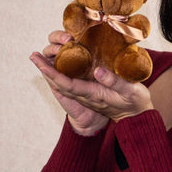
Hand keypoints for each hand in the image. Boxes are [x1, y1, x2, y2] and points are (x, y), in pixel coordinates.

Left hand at [30, 33, 153, 135]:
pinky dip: (59, 73)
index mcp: (93, 94)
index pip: (66, 84)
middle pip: (59, 83)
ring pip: (62, 83)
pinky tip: (57, 65)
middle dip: (45, 69)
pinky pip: (70, 83)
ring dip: (49, 71)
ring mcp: (87, 94)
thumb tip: (97, 71)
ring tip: (39, 57)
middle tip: (33, 55)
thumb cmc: (135, 103)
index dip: (52, 73)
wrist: (137, 116)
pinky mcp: (90, 91)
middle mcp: (86, 95)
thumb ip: (114, 81)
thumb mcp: (130, 91)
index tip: (40, 63)